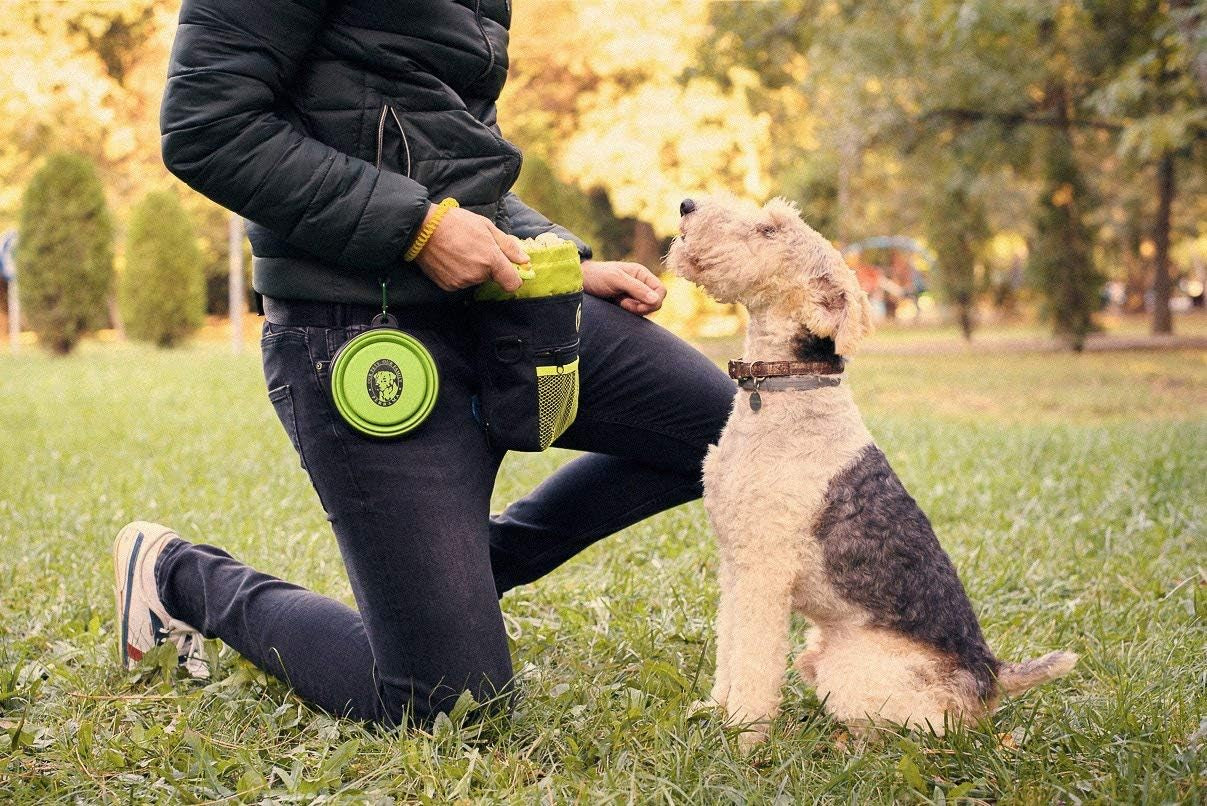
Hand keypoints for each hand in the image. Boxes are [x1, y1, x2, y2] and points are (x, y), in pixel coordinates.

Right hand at [412, 205, 528, 291]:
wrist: (423, 229)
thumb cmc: (456, 222)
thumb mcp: (486, 227)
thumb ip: (508, 246)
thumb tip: (524, 260)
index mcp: (491, 260)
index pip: (512, 284)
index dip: (513, 277)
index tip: (508, 268)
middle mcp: (477, 275)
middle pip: (492, 279)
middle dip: (488, 267)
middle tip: (475, 248)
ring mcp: (462, 283)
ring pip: (475, 280)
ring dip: (472, 270)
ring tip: (460, 252)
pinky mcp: (448, 286)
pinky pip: (461, 283)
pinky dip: (459, 274)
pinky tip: (451, 259)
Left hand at [581, 260, 666, 315]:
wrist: (580, 282)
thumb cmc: (597, 276)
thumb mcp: (617, 279)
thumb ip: (636, 288)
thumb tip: (656, 300)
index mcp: (642, 274)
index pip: (661, 290)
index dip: (654, 300)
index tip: (639, 305)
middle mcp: (640, 284)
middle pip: (655, 302)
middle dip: (643, 307)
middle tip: (625, 304)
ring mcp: (633, 295)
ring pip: (646, 309)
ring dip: (634, 310)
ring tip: (619, 303)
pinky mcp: (626, 305)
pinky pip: (636, 313)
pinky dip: (629, 313)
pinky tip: (618, 307)